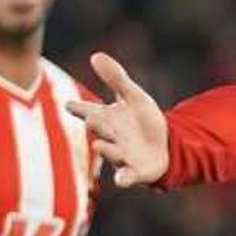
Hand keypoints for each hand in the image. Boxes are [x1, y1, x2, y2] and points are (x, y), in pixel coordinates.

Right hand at [66, 52, 168, 186]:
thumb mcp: (134, 96)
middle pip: (101, 129)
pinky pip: (126, 176)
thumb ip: (116, 78)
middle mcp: (110, 137)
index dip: (79, 108)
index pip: (88, 110)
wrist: (164, 146)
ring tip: (99, 145)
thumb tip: (96, 55)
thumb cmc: (143, 120)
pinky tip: (120, 180)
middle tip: (92, 119)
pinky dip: (123, 178)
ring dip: (105, 149)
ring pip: (110, 152)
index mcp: (106, 118)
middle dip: (96, 125)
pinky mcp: (135, 171)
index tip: (70, 104)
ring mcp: (121, 155)